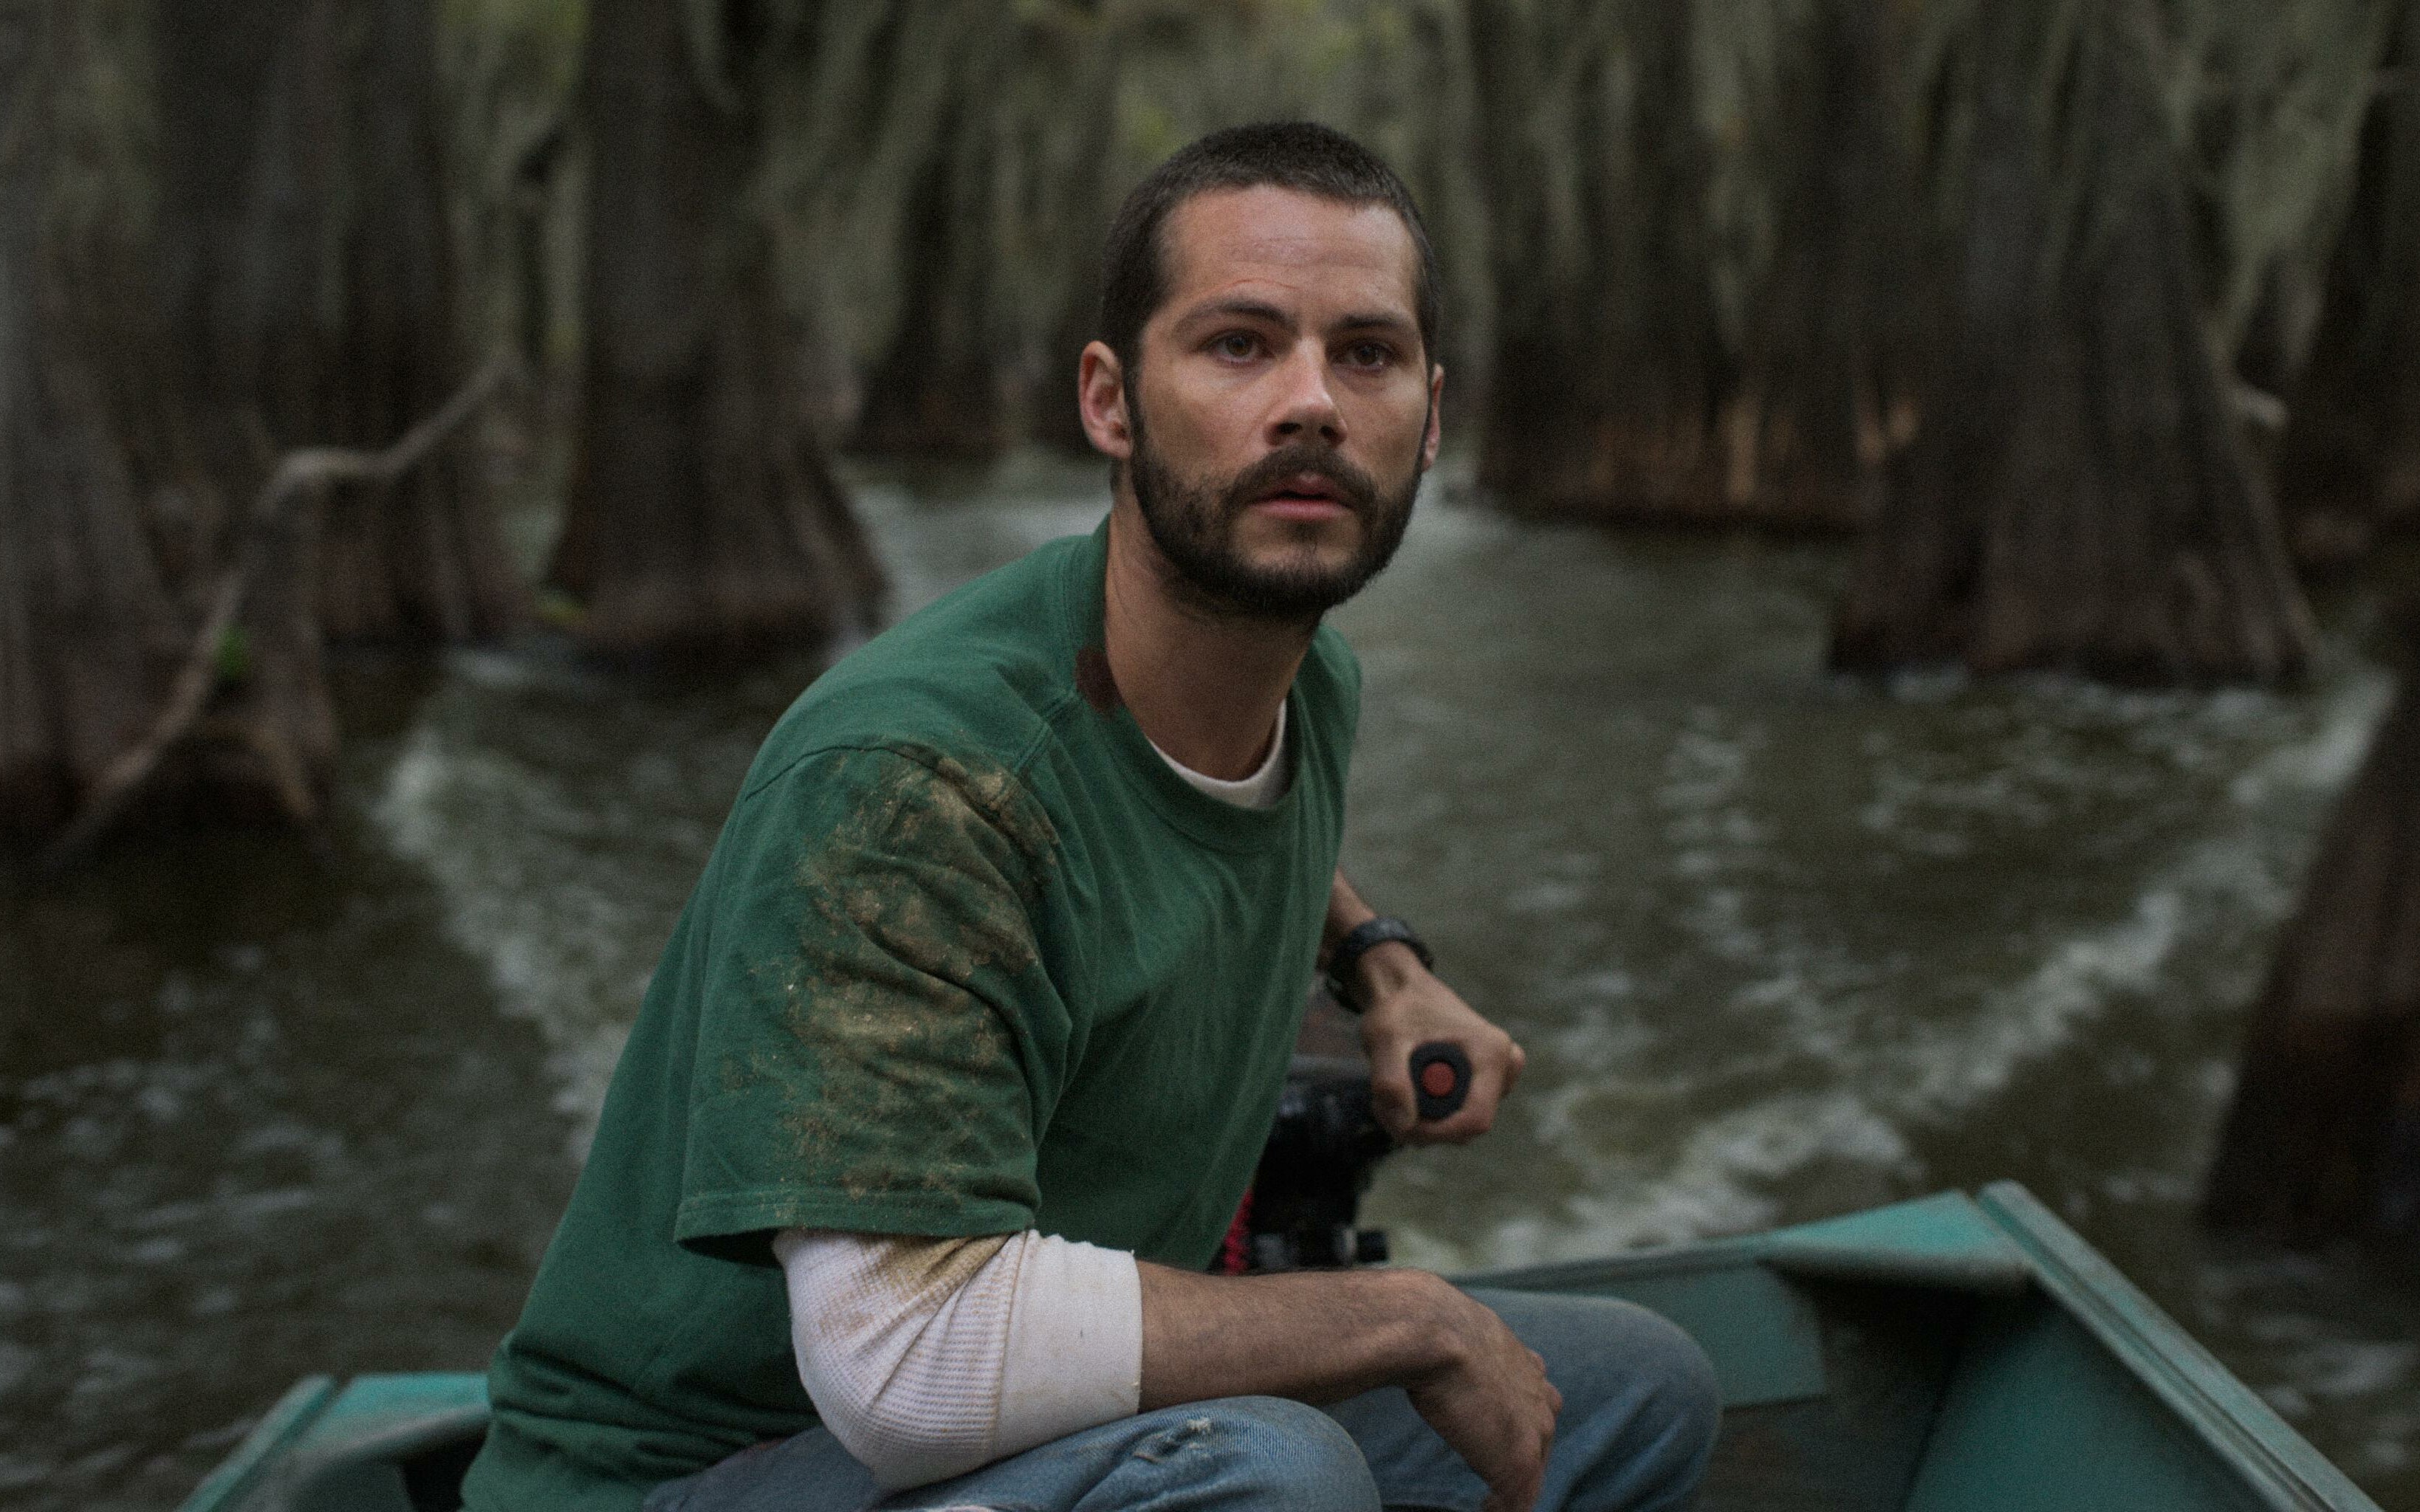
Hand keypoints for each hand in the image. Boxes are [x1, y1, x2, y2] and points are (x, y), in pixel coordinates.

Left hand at [1354, 944, 1523, 1143]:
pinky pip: (1458, 1115)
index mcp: (1491, 1052)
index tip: (1401, 1126)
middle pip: (1466, 1126)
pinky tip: (1406, 1089)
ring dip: (1421, 1119)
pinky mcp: (1485, 1082)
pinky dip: (1426, 1112)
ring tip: (1390, 1090)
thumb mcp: (1385, 1038)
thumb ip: (1391, 1081)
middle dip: (1422, 1125)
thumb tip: (1404, 1126)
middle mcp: (1504, 1065)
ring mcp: (1498, 1075)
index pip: (1476, 1120)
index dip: (1438, 1133)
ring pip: (1459, 1124)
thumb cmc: (1397, 1007)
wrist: (1403, 989)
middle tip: (1382, 1102)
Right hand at [1402, 1273, 1561, 1511]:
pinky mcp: (1519, 1461)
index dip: (1519, 1417)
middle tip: (1496, 1472)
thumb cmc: (1424, 1322)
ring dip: (1514, 1487)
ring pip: (1533, 1470)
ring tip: (1491, 1501)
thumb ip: (1446, 1336)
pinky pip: (1519, 1500)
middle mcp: (1538, 1396)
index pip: (1536, 1397)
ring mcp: (1534, 1430)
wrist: (1430, 1329)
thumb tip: (1405, 1325)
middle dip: (1523, 1453)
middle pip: (1542, 1436)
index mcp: (1523, 1362)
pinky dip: (1502, 1508)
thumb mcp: (1445, 1322)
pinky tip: (1484, 1510)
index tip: (1495, 1428)